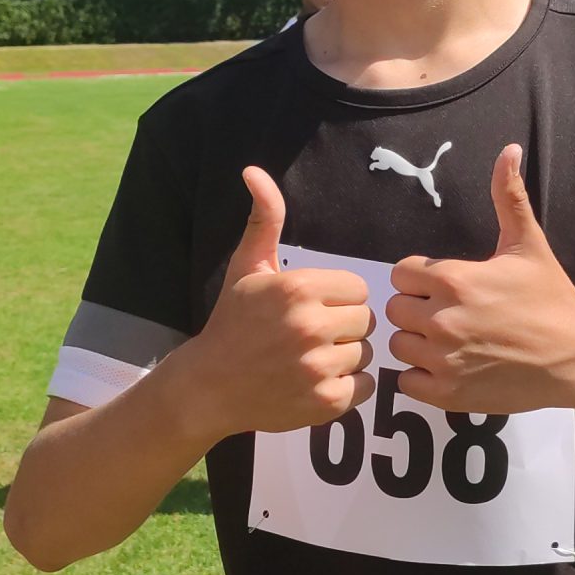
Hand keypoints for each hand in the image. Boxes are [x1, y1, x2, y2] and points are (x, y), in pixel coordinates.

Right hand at [182, 167, 374, 436]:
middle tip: (311, 335)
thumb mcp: (248, 266)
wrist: (208, 386)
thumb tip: (253, 171)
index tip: (311, 307)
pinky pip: (366, 387)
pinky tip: (317, 381)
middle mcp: (310, 327)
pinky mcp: (325, 403)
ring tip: (311, 358)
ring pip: (366, 353)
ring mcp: (318, 368)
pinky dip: (347, 387)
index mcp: (298, 288)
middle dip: (343, 326)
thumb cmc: (233, 322)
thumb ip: (264, 218)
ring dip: (345, 357)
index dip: (338, 298)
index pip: (358, 288)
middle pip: (366, 320)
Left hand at [386, 145, 574, 413]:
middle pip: (396, 309)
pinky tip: (450, 368)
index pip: (400, 274)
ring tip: (449, 342)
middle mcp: (442, 319)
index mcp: (454, 280)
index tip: (445, 287)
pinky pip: (406, 382)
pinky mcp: (447, 393)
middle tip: (448, 315)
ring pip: (399, 346)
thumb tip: (509, 149)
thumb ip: (508, 196)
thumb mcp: (527, 244)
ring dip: (417, 344)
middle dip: (417, 310)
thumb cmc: (550, 298)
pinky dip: (422, 378)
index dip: (420, 279)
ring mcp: (443, 359)